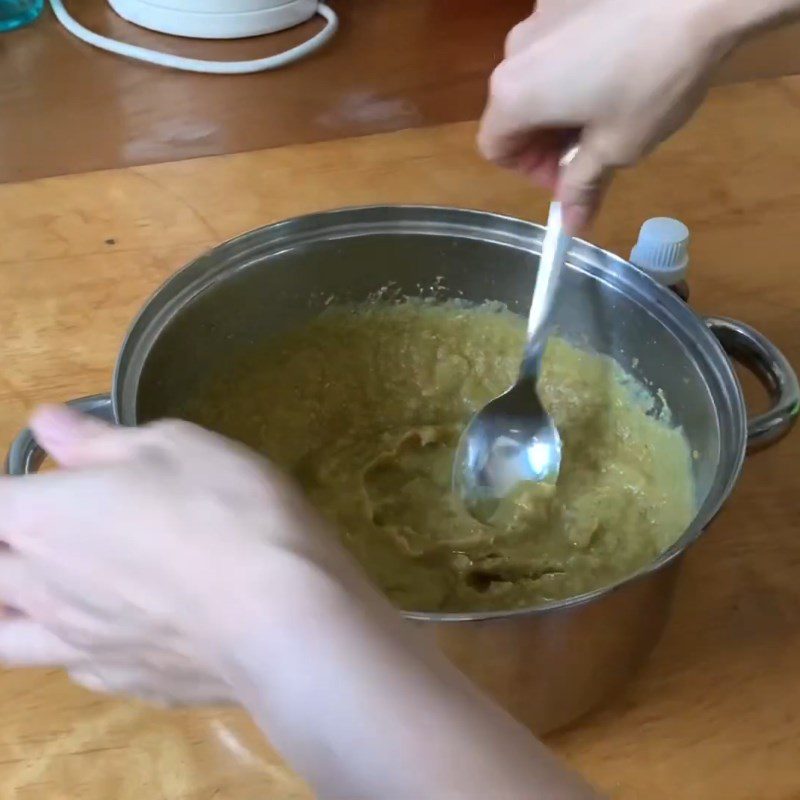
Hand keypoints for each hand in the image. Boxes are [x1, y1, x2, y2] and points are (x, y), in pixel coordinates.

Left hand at [0, 406, 357, 705]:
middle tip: (35, 532)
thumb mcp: (175, 445)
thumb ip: (99, 441)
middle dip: (4, 548)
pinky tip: (109, 625)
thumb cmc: (226, 510)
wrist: (285, 614)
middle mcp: (42, 588)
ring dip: (10, 607)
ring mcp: (78, 646)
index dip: (4, 492)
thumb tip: (46, 426)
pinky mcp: (122, 682)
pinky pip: (70, 662)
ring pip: (3, 637)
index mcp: (43, 518)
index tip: (26, 484)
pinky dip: (72, 640)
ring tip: (39, 589)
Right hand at [479, 0, 738, 231]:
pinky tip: (623, 55)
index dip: (532, 172)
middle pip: (514, 109)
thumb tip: (571, 227)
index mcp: (514, 95)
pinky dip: (579, 57)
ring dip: (562, 98)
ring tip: (613, 99)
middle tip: (594, 147)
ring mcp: (540, 11)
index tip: (571, 176)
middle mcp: (514, 51)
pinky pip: (561, 37)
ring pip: (538, 72)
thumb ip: (583, 187)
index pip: (496, 149)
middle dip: (547, 138)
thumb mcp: (618, 146)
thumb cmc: (653, 80)